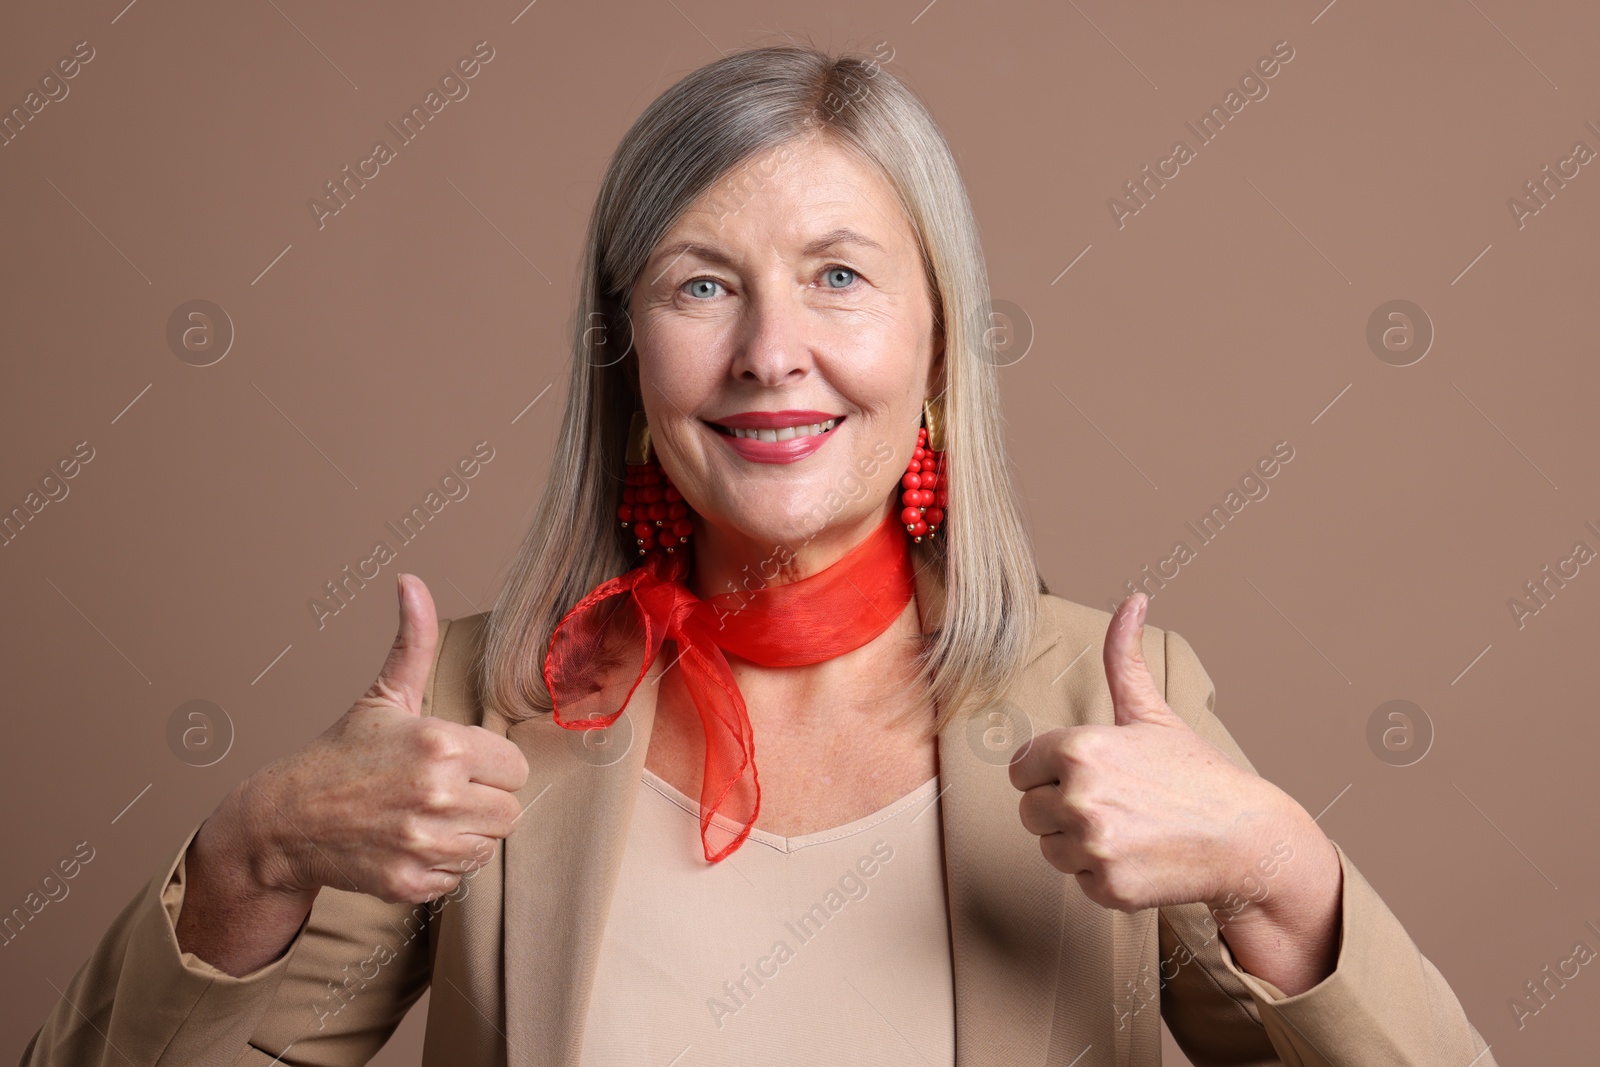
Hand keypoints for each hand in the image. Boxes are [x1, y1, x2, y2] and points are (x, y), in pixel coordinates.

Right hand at [237, 573, 529, 903]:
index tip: (459, 762)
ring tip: (426, 815)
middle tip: (442, 791)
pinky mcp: (412, 882)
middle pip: (511, 810)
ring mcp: (425, 842)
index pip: (517, 767)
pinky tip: (410, 842)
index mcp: (442, 744)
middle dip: (484, 801)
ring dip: (467, 833)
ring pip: (489, 845)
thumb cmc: (340, 756)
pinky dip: (442, 864)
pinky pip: (461, 876)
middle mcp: (438, 794)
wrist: (283, 821)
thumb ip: (412, 642)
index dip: (491, 765)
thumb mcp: (382, 697)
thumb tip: (411, 581)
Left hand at [1009, 592, 1288, 912]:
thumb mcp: (1152, 713)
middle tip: (1115, 804)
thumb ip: (1124, 657)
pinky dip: (1103, 874)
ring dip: (1079, 844)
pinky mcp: (1106, 886)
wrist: (1246, 838)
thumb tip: (1132, 599)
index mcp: (1078, 747)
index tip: (1091, 775)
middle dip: (1062, 809)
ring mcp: (1093, 844)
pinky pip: (1076, 880)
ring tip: (1128, 828)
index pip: (1020, 768)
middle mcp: (1079, 796)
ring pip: (1049, 847)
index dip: (1050, 772)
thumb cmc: (1194, 773)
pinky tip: (1139, 855)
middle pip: (1029, 810)